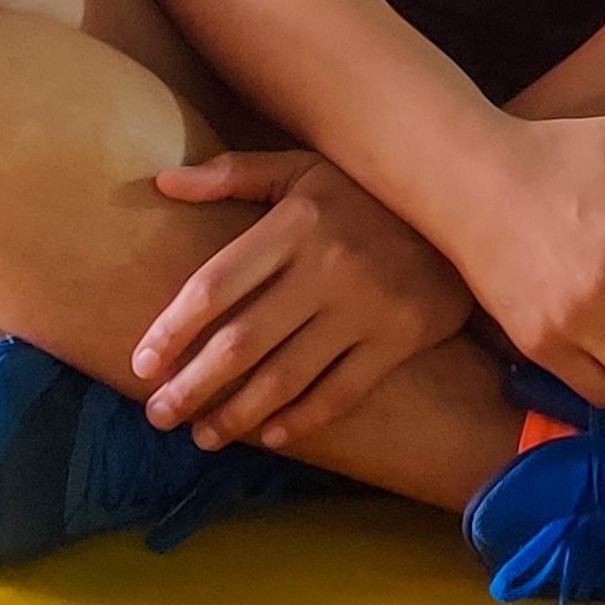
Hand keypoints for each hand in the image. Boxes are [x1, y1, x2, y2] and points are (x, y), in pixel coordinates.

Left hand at [134, 149, 471, 450]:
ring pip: (286, 376)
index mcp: (296, 222)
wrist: (464, 209)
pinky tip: (270, 436)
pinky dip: (302, 419)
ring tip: (202, 435)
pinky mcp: (398, 339)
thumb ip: (235, 174)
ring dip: (237, 414)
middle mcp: (327, 267)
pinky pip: (340, 392)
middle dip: (192, 385)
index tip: (141, 363)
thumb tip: (165, 181)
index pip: (217, 284)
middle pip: (242, 341)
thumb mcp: (304, 168)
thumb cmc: (366, 191)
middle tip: (158, 415)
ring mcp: (365, 308)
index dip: (173, 329)